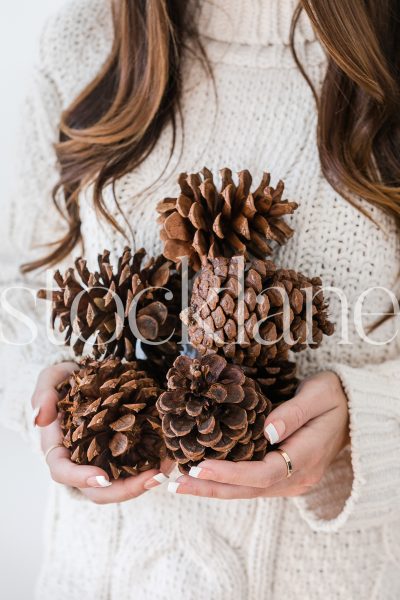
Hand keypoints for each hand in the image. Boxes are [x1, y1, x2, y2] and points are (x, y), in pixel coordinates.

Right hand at [32, 363, 171, 503]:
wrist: (91, 376)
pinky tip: (170, 459)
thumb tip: (39, 417)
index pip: (62, 472)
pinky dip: (152, 467)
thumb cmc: (68, 379)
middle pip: (98, 489)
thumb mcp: (52, 377)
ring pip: (120, 484)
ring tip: (167, 469)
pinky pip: (136, 468)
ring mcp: (103, 460)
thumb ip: (43, 393)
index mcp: (59, 449)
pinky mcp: (122, 453)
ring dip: (144, 482)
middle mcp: (80, 461)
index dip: (80, 478)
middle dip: (126, 489)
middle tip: (153, 477)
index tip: (103, 476)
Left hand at [169, 371, 348, 498]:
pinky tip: (202, 475)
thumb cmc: (335, 397)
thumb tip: (267, 430)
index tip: (199, 466)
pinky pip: (251, 484)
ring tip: (178, 482)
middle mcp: (298, 477)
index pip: (263, 473)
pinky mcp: (284, 475)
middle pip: (249, 490)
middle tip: (174, 483)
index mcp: (307, 457)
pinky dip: (225, 481)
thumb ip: (294, 412)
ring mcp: (292, 480)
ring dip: (213, 487)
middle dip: (210, 487)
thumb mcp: (319, 394)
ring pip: (247, 491)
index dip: (230, 473)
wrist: (354, 411)